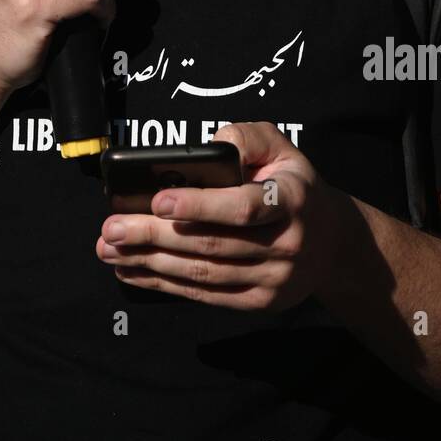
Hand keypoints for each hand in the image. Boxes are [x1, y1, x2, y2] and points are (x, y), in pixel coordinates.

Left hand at [96, 122, 348, 310]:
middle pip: (211, 244)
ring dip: (149, 262)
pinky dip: (163, 283)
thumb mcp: (280, 147)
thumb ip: (246, 137)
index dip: (200, 206)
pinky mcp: (259, 302)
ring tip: (109, 249)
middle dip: (154, 236)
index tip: (158, 200)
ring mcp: (274, 280)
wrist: (330, 241)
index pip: (243, 207)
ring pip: (203, 273)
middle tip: (111, 227)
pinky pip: (204, 295)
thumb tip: (210, 144)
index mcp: (291, 200)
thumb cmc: (291, 184)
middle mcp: (286, 245)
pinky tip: (133, 270)